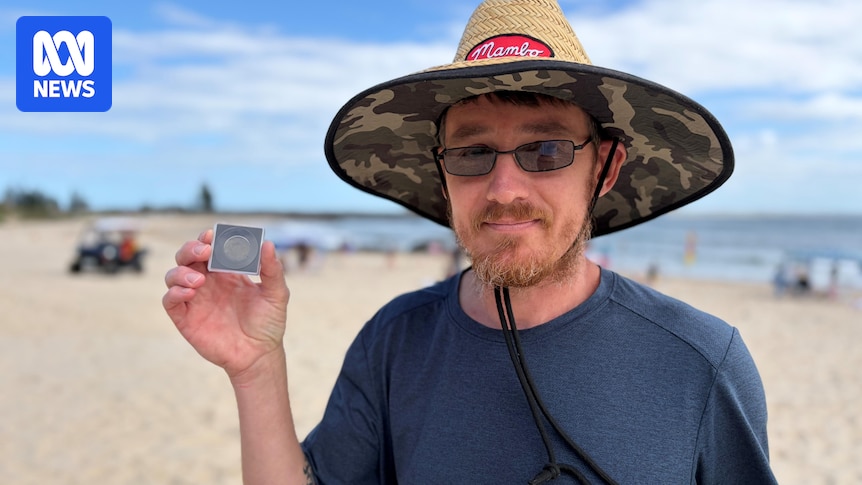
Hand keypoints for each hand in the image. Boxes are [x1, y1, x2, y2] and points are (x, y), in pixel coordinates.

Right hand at [163, 229, 289, 378]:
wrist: (259, 355)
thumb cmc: (268, 323)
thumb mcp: (276, 294)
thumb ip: (272, 270)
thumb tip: (268, 244)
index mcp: (226, 272)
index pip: (210, 247)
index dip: (208, 238)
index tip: (213, 235)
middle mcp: (207, 281)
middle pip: (187, 256)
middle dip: (191, 249)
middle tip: (204, 251)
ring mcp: (195, 299)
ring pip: (174, 275)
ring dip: (181, 271)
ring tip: (199, 279)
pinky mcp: (185, 318)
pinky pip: (170, 301)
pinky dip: (174, 292)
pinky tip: (190, 292)